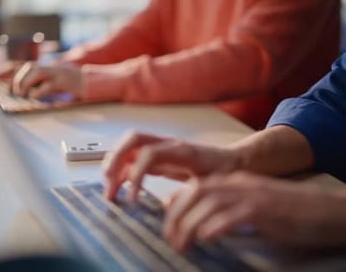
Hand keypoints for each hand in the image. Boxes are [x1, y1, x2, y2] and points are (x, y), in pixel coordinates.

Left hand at [0, 61, 83, 99]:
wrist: (96, 84)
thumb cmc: (79, 86)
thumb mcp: (60, 82)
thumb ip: (47, 84)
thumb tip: (31, 93)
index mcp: (51, 67)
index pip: (29, 66)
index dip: (16, 74)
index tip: (7, 85)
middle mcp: (54, 68)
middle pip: (30, 67)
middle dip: (19, 79)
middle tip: (16, 93)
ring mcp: (60, 73)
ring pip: (37, 72)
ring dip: (26, 83)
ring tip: (22, 95)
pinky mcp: (65, 82)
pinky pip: (49, 85)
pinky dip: (38, 91)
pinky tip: (33, 98)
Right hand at [102, 131, 240, 200]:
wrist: (236, 162)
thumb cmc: (226, 173)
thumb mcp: (213, 185)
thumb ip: (192, 193)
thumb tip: (167, 205)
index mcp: (182, 150)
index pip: (149, 154)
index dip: (136, 174)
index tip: (132, 199)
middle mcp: (168, 145)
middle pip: (133, 140)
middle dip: (115, 159)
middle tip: (108, 184)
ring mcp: (162, 148)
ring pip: (130, 147)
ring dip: (114, 165)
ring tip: (109, 189)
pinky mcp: (159, 157)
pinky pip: (134, 158)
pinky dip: (122, 171)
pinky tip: (119, 188)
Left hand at [164, 171, 345, 251]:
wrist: (334, 209)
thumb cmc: (293, 212)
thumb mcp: (255, 207)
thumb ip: (229, 210)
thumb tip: (201, 223)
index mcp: (236, 181)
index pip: (196, 186)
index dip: (176, 204)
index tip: (166, 224)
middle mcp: (241, 183)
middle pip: (197, 191)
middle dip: (176, 214)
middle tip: (170, 238)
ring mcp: (254, 194)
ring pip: (210, 202)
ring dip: (190, 223)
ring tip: (181, 244)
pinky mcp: (267, 209)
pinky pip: (235, 214)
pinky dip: (216, 225)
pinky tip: (206, 238)